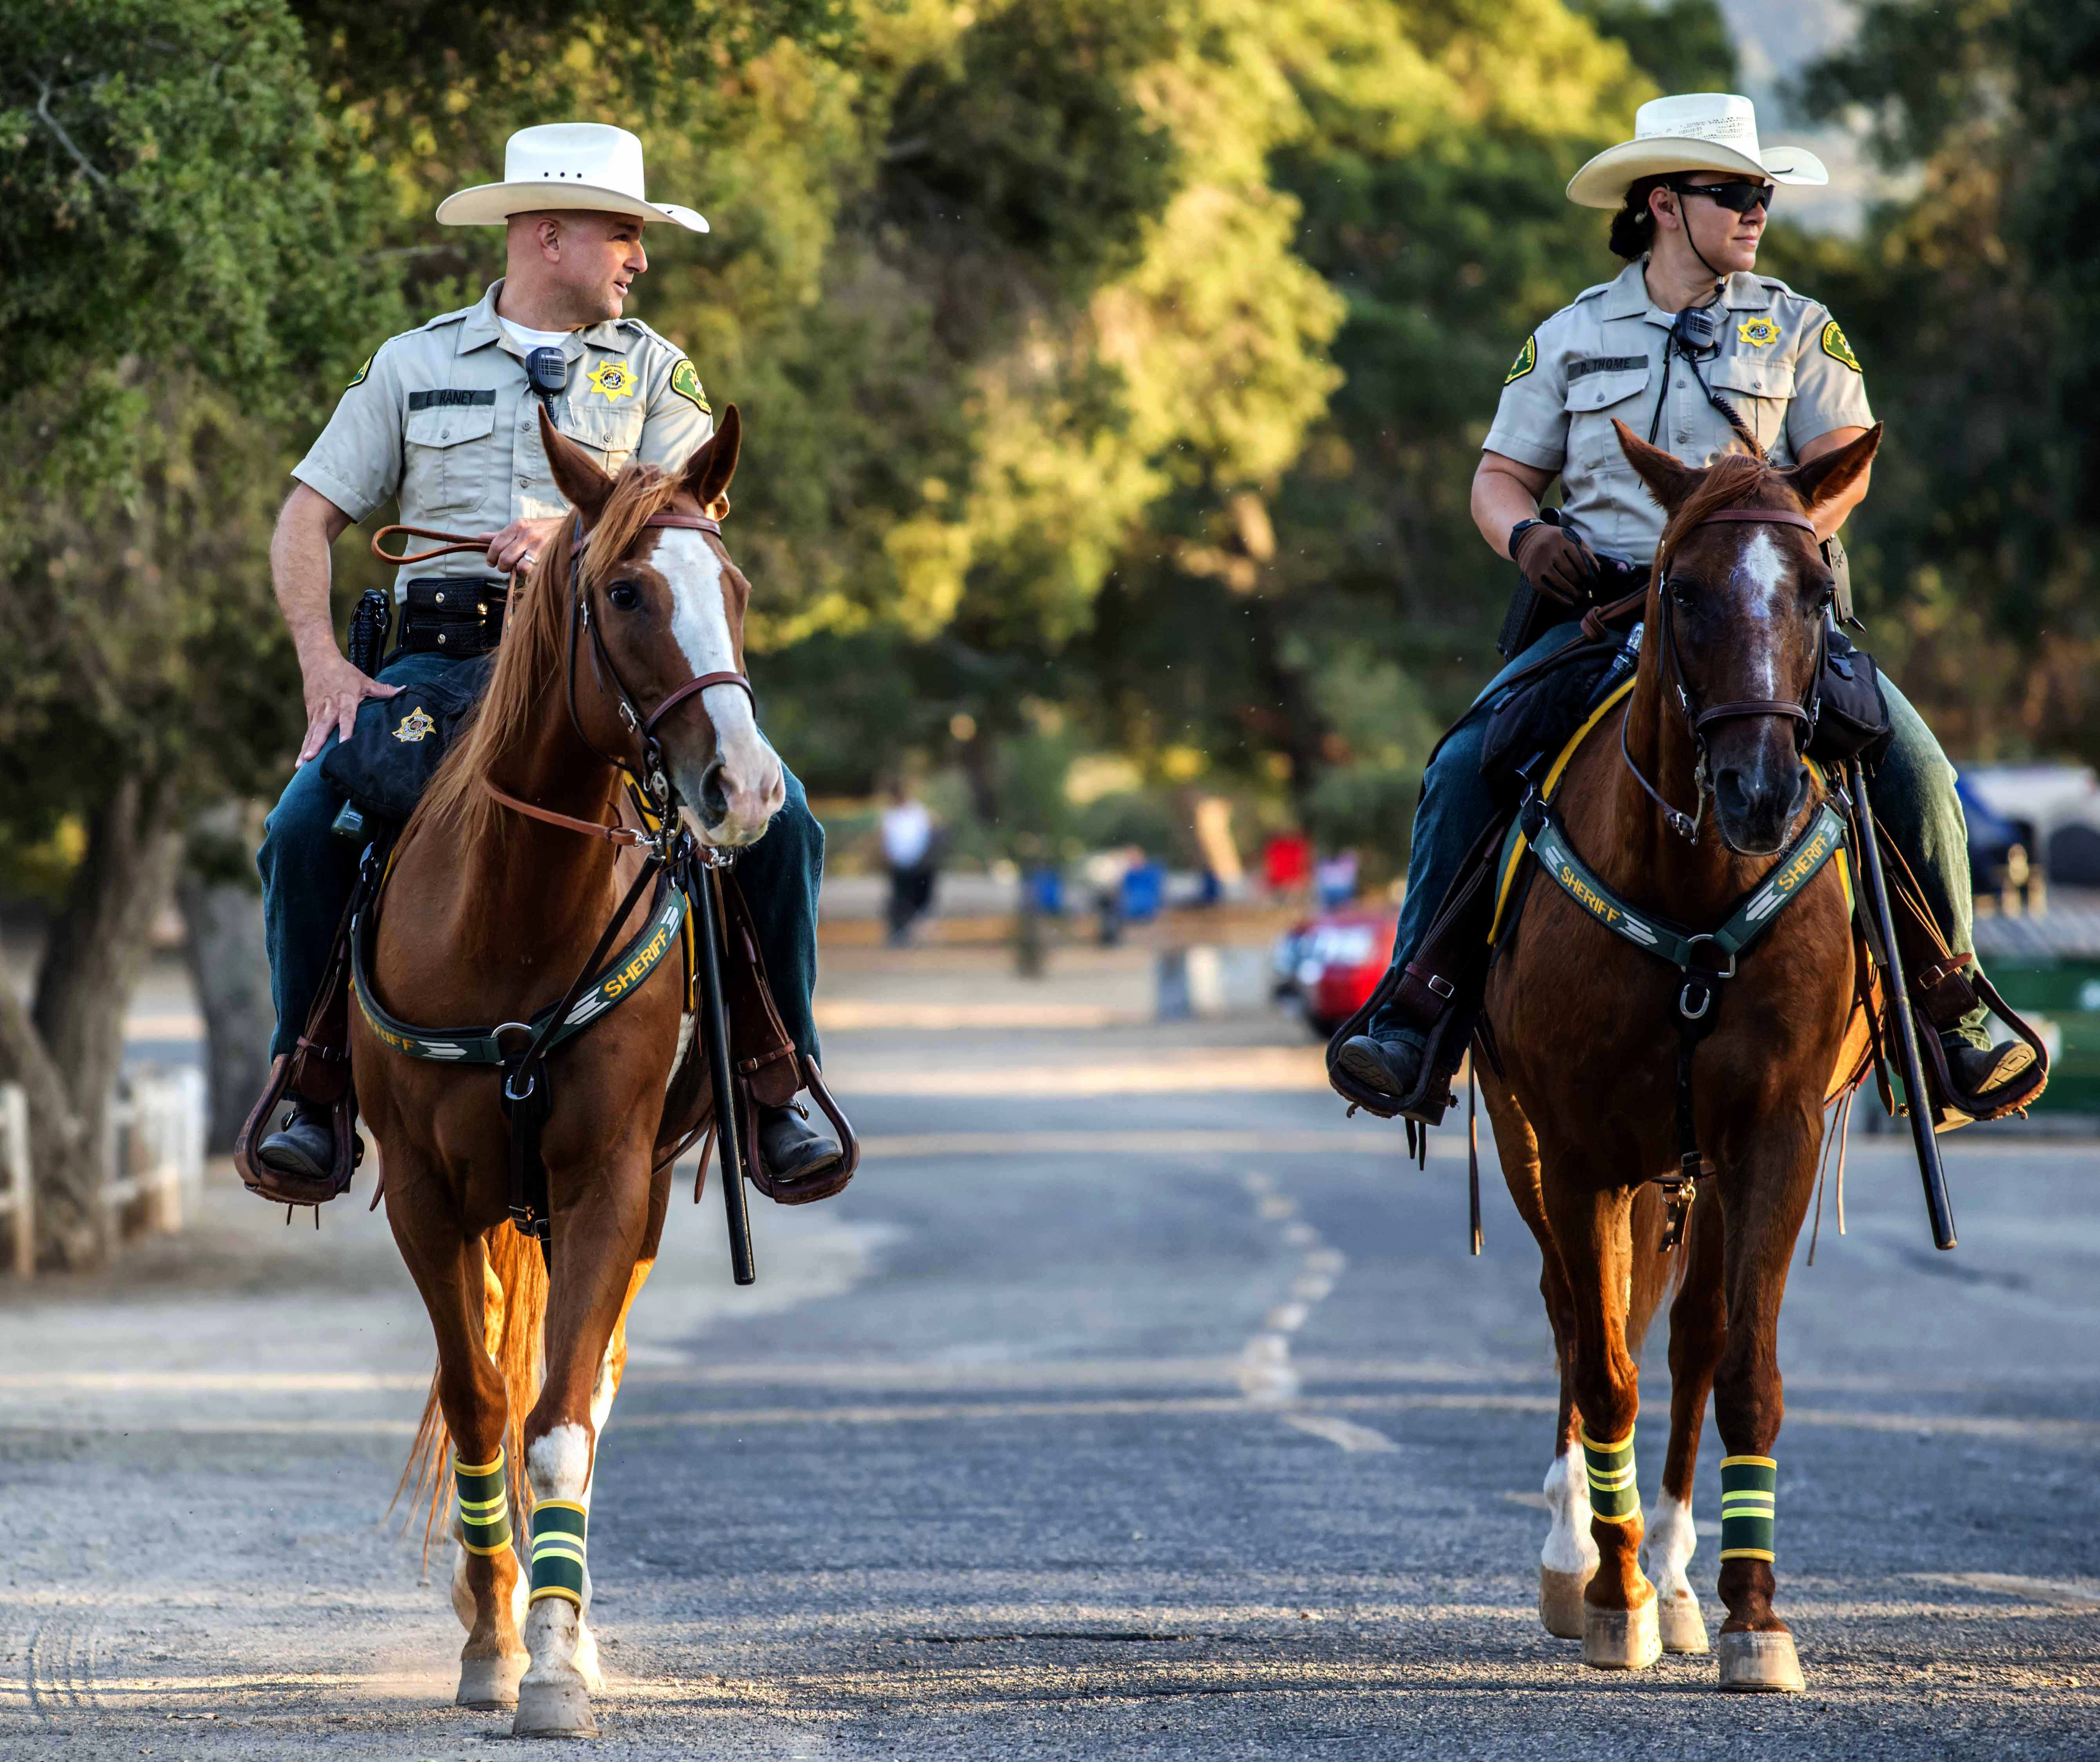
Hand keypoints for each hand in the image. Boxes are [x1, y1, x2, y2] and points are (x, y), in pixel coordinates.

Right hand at [296, 650, 399, 766]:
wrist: (318, 661)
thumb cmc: (345, 672)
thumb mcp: (364, 680)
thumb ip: (383, 689)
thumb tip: (405, 690)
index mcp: (345, 700)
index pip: (346, 716)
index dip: (345, 729)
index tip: (343, 742)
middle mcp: (329, 707)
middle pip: (323, 726)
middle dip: (317, 742)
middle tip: (312, 757)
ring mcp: (318, 711)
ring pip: (312, 731)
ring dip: (307, 747)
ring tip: (303, 764)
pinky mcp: (310, 714)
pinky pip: (307, 732)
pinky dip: (303, 745)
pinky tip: (301, 762)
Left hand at [486, 515, 563, 575]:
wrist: (565, 527)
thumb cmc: (539, 529)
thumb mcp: (520, 527)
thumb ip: (500, 534)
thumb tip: (480, 538)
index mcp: (517, 525)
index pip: (496, 543)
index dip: (490, 556)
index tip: (491, 562)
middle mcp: (526, 534)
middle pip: (504, 556)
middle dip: (500, 566)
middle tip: (502, 567)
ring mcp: (537, 545)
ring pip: (517, 565)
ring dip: (513, 571)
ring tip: (514, 570)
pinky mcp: (546, 555)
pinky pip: (530, 569)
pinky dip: (525, 573)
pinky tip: (526, 571)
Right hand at [1511, 521, 1599, 603]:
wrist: (1527, 539)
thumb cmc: (1555, 541)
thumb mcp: (1569, 538)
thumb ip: (1584, 551)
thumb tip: (1596, 571)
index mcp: (1562, 539)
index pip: (1580, 560)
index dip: (1588, 574)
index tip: (1592, 582)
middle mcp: (1550, 550)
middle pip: (1570, 572)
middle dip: (1580, 583)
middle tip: (1584, 589)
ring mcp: (1539, 563)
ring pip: (1560, 582)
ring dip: (1572, 592)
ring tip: (1577, 595)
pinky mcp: (1532, 574)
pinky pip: (1547, 590)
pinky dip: (1559, 599)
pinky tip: (1568, 603)